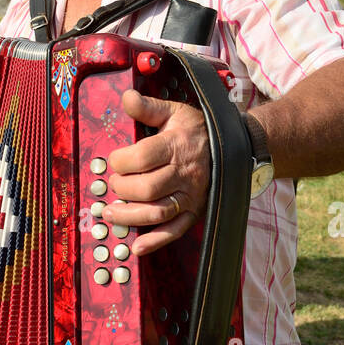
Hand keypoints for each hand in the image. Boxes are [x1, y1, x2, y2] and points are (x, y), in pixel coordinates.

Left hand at [102, 90, 209, 256]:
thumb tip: (125, 97)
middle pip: (146, 188)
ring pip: (157, 212)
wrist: (232, 146)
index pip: (141, 158)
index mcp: (176, 145)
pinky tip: (136, 247)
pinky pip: (175, 231)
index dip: (120, 161)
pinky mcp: (194, 212)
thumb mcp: (174, 112)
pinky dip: (155, 242)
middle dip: (122, 188)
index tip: (112, 161)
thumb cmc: (196, 129)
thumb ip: (147, 107)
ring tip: (111, 213)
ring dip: (129, 216)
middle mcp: (184, 173)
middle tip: (113, 185)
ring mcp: (190, 196)